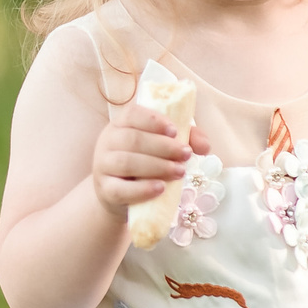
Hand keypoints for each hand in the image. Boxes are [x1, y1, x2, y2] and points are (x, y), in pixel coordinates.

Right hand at [90, 103, 211, 216]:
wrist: (120, 194)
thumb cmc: (145, 162)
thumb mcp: (164, 146)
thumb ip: (187, 138)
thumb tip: (205, 146)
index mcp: (121, 124)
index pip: (132, 113)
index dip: (154, 120)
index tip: (175, 131)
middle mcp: (107, 141)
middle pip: (132, 139)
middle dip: (163, 147)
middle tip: (186, 155)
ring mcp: (103, 166)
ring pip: (126, 162)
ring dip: (157, 167)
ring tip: (180, 172)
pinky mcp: (105, 190)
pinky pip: (120, 189)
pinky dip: (141, 189)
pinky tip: (160, 188)